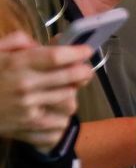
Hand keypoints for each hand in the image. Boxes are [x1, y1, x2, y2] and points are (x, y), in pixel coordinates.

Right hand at [0, 31, 91, 149]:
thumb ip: (18, 41)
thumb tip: (43, 44)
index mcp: (17, 65)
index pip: (57, 57)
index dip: (78, 52)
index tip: (86, 50)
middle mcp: (25, 86)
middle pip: (70, 77)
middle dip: (83, 71)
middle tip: (84, 69)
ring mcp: (27, 109)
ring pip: (69, 99)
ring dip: (71, 92)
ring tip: (65, 87)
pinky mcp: (27, 126)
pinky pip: (60, 122)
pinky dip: (61, 116)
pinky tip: (54, 108)